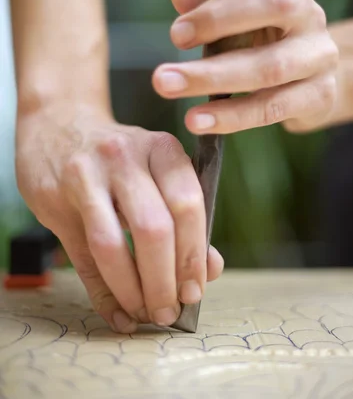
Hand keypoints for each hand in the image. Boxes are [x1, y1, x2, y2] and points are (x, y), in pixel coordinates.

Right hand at [16, 103, 223, 332]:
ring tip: (146, 313)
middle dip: (165, 280)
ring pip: (113, 245)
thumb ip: (184, 216)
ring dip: (134, 291)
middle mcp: (126, 156)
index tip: (196, 289)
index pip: (188, 203)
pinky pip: (83, 255)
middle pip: (154, 228)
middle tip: (170, 310)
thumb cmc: (119, 157)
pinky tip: (119, 313)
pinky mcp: (57, 195)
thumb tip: (211, 269)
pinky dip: (104, 293)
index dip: (195, 254)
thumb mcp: (156, 171)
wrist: (59, 123)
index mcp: (161, 148)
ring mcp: (87, 174)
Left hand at [153, 0, 338, 132]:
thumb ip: (213, 2)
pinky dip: (230, 115)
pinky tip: (195, 119)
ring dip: (211, 76)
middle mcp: (311, 13)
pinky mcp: (319, 96)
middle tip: (174, 36)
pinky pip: (271, 107)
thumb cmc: (264, 41)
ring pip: (270, 64)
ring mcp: (321, 56)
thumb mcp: (240, 17)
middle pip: (278, 1)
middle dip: (220, 17)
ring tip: (164, 82)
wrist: (312, 87)